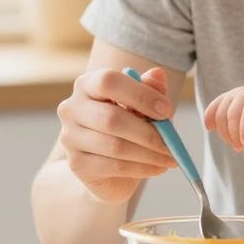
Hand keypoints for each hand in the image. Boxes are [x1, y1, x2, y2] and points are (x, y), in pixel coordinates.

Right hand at [56, 66, 176, 203]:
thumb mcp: (142, 105)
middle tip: (172, 143)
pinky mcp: (77, 164)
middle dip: (149, 133)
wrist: (105, 166)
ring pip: (115, 146)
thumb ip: (150, 89)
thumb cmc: (127, 127)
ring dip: (150, 154)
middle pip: (112, 118)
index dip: (140, 95)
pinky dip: (142, 168)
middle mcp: (72, 108)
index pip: (109, 82)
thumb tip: (157, 75)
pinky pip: (115, 166)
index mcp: (87, 84)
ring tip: (170, 157)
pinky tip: (157, 168)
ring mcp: (70, 137)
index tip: (167, 111)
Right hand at [203, 86, 243, 150]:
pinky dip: (209, 119)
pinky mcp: (223, 101)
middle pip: (233, 113)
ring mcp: (233, 95)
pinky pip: (212, 109)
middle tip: (241, 149)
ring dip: (225, 134)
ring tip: (236, 145)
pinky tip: (210, 129)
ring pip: (220, 114)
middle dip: (234, 135)